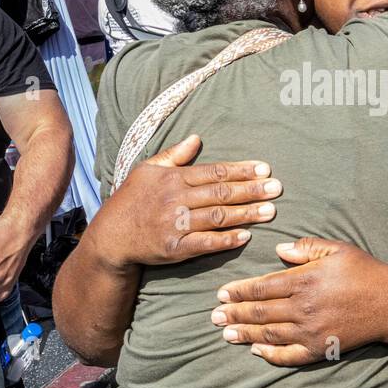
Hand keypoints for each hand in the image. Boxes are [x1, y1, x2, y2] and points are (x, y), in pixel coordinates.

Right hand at [89, 135, 280, 268]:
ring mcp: (175, 225)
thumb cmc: (131, 200)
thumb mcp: (147, 170)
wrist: (111, 237)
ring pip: (216, 217)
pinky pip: (204, 243)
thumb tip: (197, 138)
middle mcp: (175, 200)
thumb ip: (174, 155)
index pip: (213, 172)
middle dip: (250, 190)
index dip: (240, 170)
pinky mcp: (174, 248)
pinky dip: (225, 240)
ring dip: (245, 214)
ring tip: (270, 211)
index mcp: (173, 179)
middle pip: (220, 193)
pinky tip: (245, 236)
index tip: (264, 169)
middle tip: (276, 188)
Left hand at [212, 238, 387, 365]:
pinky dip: (270, 354)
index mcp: (305, 280)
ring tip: (226, 333)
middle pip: (260, 312)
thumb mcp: (337, 249)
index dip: (239, 291)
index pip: (262, 287)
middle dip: (234, 313)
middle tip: (214, 316)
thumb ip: (305, 248)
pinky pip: (289, 355)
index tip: (221, 293)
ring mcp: (311, 331)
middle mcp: (303, 307)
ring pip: (269, 334)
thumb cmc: (365, 272)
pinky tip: (256, 350)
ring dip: (245, 333)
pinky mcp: (321, 349)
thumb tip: (278, 249)